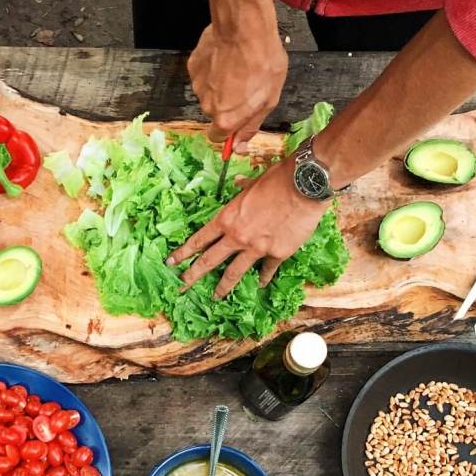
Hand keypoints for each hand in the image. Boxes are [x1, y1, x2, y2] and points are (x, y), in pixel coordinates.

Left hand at [167, 156, 325, 297]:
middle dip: (193, 275)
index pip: (199, 240)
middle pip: (209, 261)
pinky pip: (266, 270)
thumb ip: (242, 189)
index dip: (183, 252)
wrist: (304, 186)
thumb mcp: (253, 183)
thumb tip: (237, 184)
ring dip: (223, 286)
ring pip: (234, 272)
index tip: (171, 262)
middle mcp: (237, 236)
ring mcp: (256, 248)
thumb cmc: (277, 179)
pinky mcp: (277, 254)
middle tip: (181, 286)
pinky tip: (259, 284)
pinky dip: (263, 278)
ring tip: (215, 296)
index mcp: (227, 218)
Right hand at [187, 0, 286, 153]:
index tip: (238, 119)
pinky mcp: (193, 67)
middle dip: (228, 104)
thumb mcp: (268, 100)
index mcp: (225, 119)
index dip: (229, 130)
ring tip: (237, 69)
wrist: (245, 28)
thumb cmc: (262, 62)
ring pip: (209, 93)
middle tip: (245, 87)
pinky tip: (226, 59)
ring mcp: (198, 86)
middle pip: (215, 113)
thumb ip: (251, 126)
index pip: (218, 137)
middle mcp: (207, 106)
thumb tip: (239, 147)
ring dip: (221, 86)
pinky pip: (203, 75)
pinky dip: (213, 70)